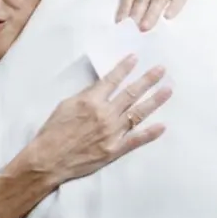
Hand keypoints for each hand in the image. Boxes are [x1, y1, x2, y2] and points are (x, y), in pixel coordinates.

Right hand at [14, 55, 171, 185]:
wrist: (48, 160)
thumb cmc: (53, 132)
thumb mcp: (66, 105)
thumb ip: (86, 96)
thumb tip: (101, 88)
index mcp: (91, 101)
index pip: (113, 80)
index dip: (125, 68)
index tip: (136, 58)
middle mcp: (105, 114)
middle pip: (131, 93)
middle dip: (148, 79)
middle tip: (162, 70)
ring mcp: (112, 132)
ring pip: (138, 113)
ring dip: (155, 100)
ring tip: (168, 89)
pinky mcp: (115, 149)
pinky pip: (136, 139)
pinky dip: (150, 133)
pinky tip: (162, 126)